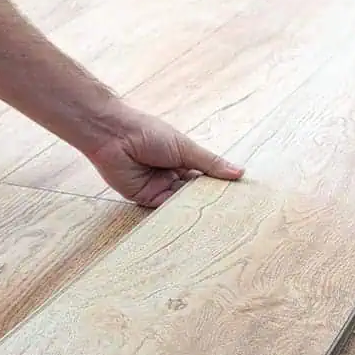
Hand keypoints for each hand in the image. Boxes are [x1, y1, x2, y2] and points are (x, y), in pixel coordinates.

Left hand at [85, 105, 244, 207]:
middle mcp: (171, 175)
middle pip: (194, 193)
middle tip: (231, 215)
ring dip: (193, 209)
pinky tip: (191, 220)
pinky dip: (176, 214)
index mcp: (182, 159)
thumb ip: (210, 163)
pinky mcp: (144, 199)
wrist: (114, 136)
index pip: (205, 177)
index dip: (219, 187)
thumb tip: (239, 172)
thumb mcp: (185, 148)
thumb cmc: (149, 133)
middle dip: (208, 202)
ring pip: (180, 203)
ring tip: (216, 220)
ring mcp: (158, 187)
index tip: (239, 198)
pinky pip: (163, 210)